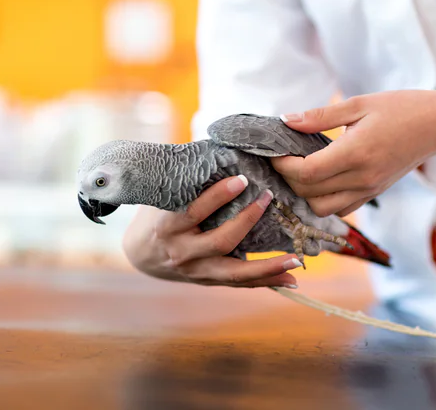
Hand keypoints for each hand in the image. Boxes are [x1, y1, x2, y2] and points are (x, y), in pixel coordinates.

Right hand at [122, 176, 300, 287]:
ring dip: (268, 267)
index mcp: (167, 227)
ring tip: (296, 261)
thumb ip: (186, 183)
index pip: (195, 211)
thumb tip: (221, 152)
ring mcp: (196, 271)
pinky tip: (290, 279)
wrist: (139, 255)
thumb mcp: (160, 198)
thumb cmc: (154, 216)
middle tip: (268, 198)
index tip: (241, 180)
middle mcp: (182, 253)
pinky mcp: (208, 281)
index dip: (218, 196)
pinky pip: (240, 284)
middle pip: (221, 242)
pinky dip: (265, 282)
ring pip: (235, 272)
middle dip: (247, 220)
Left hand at [272, 90, 435, 216]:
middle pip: (309, 192)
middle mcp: (362, 178)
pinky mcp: (373, 194)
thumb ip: (319, 116)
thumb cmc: (401, 108)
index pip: (308, 172)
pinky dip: (323, 200)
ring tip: (300, 170)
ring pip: (322, 209)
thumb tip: (285, 120)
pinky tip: (320, 179)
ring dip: (304, 194)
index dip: (283, 165)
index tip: (273, 152)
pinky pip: (340, 209)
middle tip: (282, 158)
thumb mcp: (359, 104)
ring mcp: (369, 190)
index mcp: (356, 152)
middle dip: (288, 178)